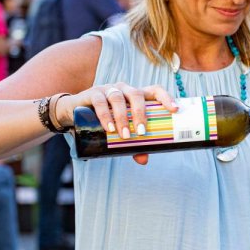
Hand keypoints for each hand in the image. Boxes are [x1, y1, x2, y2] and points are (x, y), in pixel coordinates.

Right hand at [53, 82, 178, 165]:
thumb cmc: (105, 120)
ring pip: (118, 99)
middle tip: (141, 133)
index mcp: (136, 94)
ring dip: (123, 118)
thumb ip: (133, 144)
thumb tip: (144, 160)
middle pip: (137, 95)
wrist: (73, 112)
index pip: (155, 90)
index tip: (175, 110)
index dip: (167, 97)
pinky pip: (100, 102)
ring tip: (124, 135)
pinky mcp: (93, 93)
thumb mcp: (120, 132)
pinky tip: (109, 128)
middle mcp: (124, 89)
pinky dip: (105, 115)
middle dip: (141, 114)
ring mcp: (108, 89)